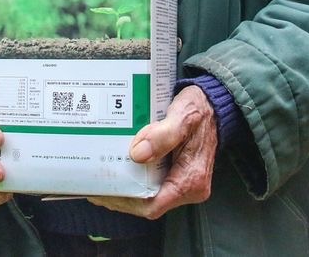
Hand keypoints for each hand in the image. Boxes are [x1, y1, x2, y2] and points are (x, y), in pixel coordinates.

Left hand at [87, 85, 216, 218]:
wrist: (213, 103)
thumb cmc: (200, 108)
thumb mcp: (183, 116)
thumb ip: (163, 135)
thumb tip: (138, 154)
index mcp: (191, 179)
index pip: (153, 205)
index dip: (126, 202)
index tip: (105, 192)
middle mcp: (188, 186)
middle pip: (147, 202)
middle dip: (120, 195)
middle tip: (95, 183)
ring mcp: (182, 181)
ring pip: (148, 193)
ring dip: (125, 186)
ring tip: (101, 176)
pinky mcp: (176, 173)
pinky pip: (152, 182)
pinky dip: (134, 177)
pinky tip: (118, 167)